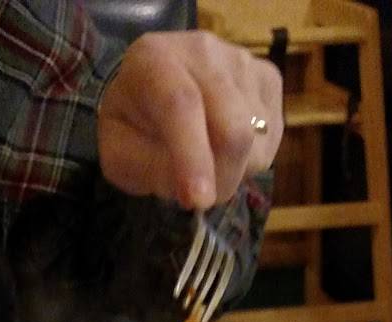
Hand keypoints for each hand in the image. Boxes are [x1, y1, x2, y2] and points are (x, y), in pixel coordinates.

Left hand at [98, 31, 282, 210]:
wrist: (158, 89)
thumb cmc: (134, 125)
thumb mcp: (120, 153)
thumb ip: (146, 169)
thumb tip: (191, 189)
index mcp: (153, 60)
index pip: (182, 105)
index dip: (192, 157)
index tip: (198, 199)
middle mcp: (203, 51)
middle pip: (232, 130)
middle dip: (219, 179)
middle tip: (199, 196)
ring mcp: (242, 61)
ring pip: (255, 141)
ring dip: (233, 171)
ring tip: (206, 159)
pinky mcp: (268, 78)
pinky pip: (271, 137)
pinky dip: (250, 158)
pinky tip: (225, 145)